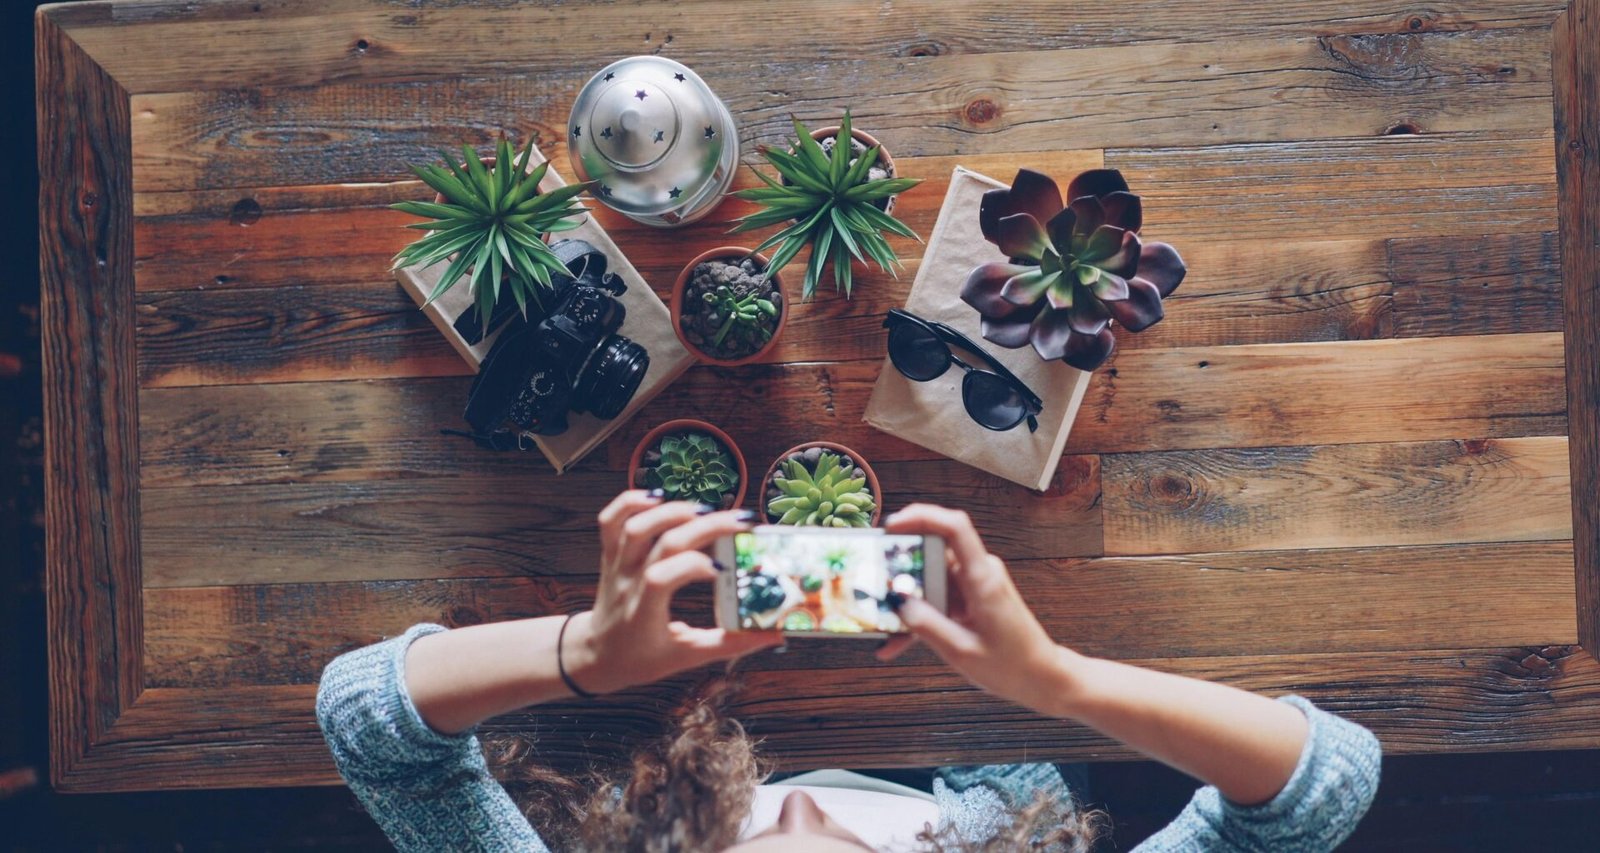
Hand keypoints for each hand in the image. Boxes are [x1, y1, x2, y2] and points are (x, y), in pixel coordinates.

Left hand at [565, 491, 783, 693]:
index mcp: (643, 613)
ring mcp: (616, 565)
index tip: (724, 571)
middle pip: (661, 543)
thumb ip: (729, 644)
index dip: (692, 567)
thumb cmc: (642, 658)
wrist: (597, 655)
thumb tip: (774, 634)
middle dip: (704, 527)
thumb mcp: (686, 657)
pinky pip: (611, 519)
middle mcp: (627, 583)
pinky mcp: (610, 553)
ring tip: (705, 510)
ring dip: (672, 510)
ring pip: (634, 525)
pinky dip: (631, 501)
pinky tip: (660, 497)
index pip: (660, 579)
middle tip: (740, 522)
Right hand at [875, 504, 1064, 714]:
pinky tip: (897, 643)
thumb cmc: (1011, 666)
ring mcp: (976, 584)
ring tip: (883, 630)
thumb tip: (897, 602)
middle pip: (934, 552)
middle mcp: (980, 573)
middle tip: (873, 587)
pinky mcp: (972, 597)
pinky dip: (920, 615)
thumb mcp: (961, 651)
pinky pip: (939, 597)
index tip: (890, 527)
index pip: (954, 527)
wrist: (1042, 677)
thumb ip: (926, 625)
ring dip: (907, 601)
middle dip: (900, 568)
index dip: (921, 517)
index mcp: (982, 578)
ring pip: (931, 578)